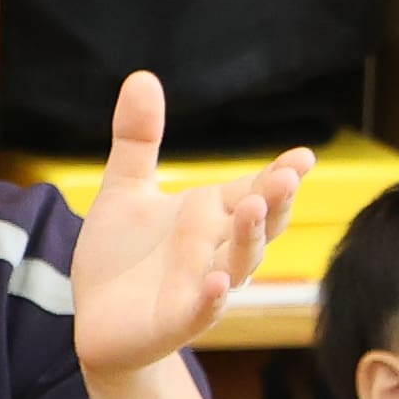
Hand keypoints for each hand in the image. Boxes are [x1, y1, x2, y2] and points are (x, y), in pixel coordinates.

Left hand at [67, 71, 312, 383]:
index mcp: (214, 218)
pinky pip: (201, 311)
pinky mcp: (176, 322)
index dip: (281, 176)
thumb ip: (139, 139)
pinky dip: (210, 299)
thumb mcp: (125, 190)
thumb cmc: (121, 257)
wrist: (96, 320)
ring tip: (252, 208)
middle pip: (259, 226)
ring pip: (238, 264)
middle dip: (274, 203)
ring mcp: (203, 288)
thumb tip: (143, 76)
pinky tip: (215, 282)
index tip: (302, 157)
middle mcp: (219, 251)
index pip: (255, 191)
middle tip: (284, 176)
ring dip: (249, 240)